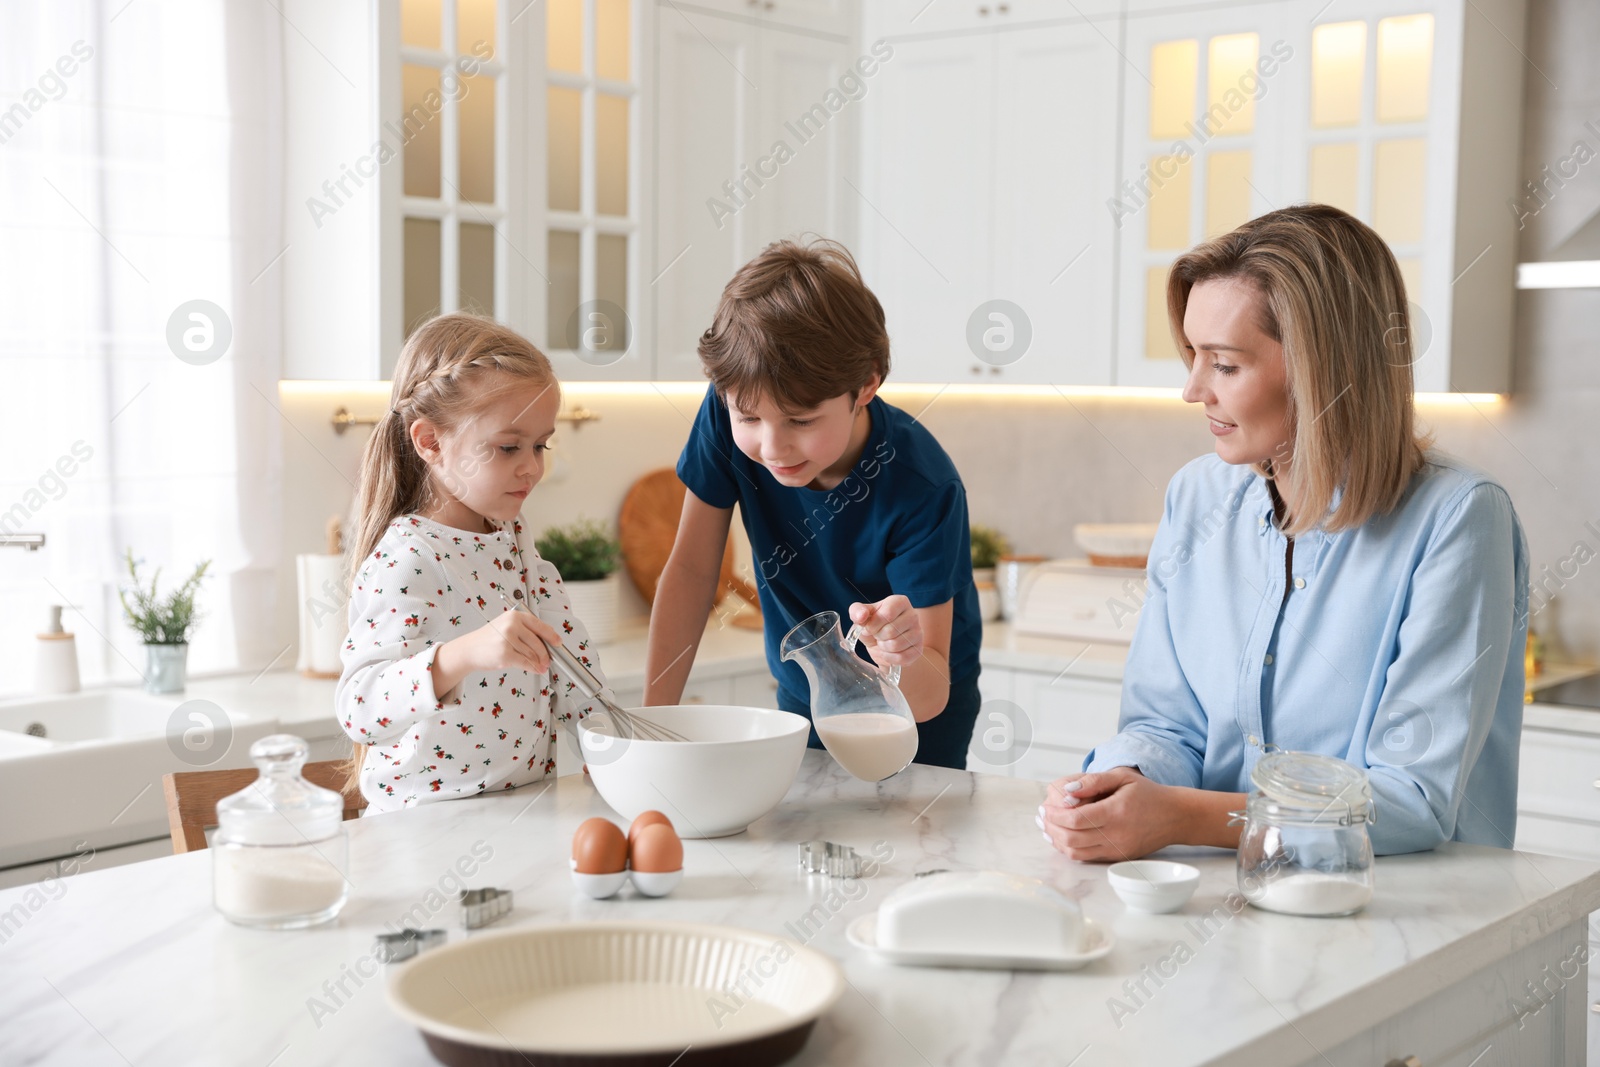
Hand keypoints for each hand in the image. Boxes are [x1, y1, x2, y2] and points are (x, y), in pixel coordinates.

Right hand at [447, 608, 561, 676]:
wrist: (469, 649)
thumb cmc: (489, 639)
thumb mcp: (506, 626)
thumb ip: (525, 631)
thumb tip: (547, 643)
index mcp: (514, 616)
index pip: (539, 625)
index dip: (551, 635)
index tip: (558, 642)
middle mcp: (511, 625)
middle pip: (538, 642)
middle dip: (545, 654)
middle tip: (548, 660)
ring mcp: (507, 640)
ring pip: (532, 654)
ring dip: (539, 663)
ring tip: (541, 667)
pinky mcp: (505, 654)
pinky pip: (526, 663)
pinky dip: (533, 668)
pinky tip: (535, 669)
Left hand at [847, 595, 922, 666]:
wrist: (882, 643)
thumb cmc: (873, 625)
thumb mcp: (861, 616)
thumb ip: (857, 611)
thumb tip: (861, 616)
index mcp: (899, 602)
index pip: (887, 614)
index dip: (873, 625)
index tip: (869, 628)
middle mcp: (913, 615)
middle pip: (891, 631)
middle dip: (878, 637)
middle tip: (877, 635)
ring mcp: (918, 633)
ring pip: (896, 645)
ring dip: (883, 647)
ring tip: (882, 642)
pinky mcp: (918, 649)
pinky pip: (902, 658)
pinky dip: (889, 658)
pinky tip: (887, 652)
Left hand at [1037, 767, 1188, 861]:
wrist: (1175, 817)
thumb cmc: (1148, 794)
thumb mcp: (1122, 777)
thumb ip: (1093, 781)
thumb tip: (1066, 789)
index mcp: (1116, 812)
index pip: (1076, 819)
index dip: (1055, 814)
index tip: (1045, 806)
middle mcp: (1116, 835)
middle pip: (1072, 838)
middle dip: (1051, 827)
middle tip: (1041, 816)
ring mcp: (1117, 850)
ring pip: (1076, 852)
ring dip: (1057, 840)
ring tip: (1047, 827)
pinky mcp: (1117, 857)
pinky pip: (1087, 857)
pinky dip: (1070, 848)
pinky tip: (1062, 836)